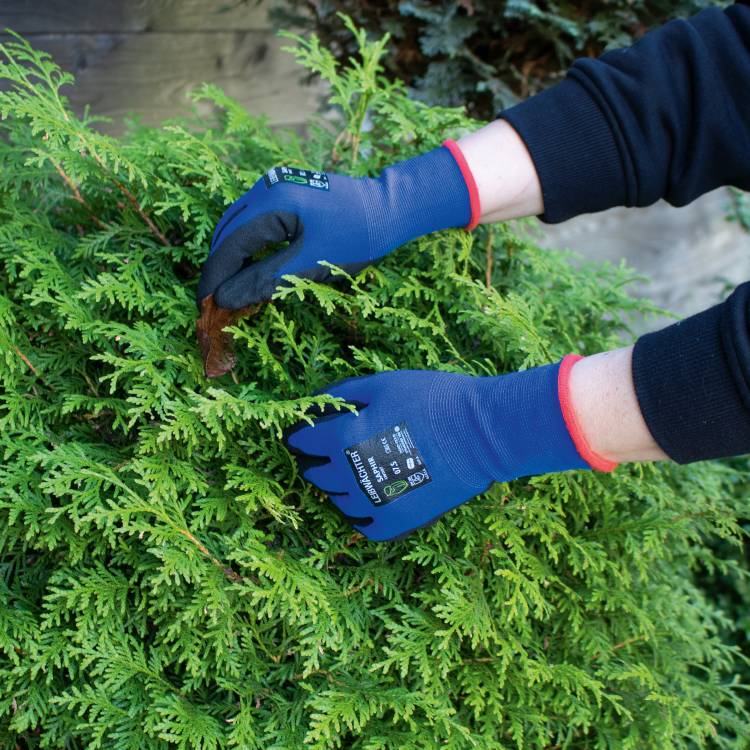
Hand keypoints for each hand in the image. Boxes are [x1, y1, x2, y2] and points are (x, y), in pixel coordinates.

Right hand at [197, 142, 476, 308]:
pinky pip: (254, 220)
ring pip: (238, 225)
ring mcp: (275, 186)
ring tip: (228, 289)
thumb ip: (265, 280)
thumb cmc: (358, 235)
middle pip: (227, 232)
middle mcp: (266, 188)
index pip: (229, 244)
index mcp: (272, 202)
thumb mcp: (312, 264)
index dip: (215, 277)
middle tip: (213, 303)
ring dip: (230, 257)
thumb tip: (225, 299)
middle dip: (218, 268)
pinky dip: (247, 245)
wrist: (391, 207)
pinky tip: (248, 266)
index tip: (204, 307)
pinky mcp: (285, 192)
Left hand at [284, 357, 605, 541]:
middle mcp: (349, 476)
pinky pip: (363, 525)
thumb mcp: (383, 384)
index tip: (300, 432)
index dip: (298, 434)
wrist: (482, 434)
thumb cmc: (433, 400)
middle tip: (326, 450)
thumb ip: (344, 394)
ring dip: (337, 486)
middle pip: (316, 474)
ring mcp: (372, 504)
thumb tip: (315, 401)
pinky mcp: (397, 523)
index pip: (302, 442)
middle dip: (316, 460)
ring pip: (336, 500)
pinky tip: (367, 498)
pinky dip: (360, 513)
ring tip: (352, 471)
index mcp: (341, 439)